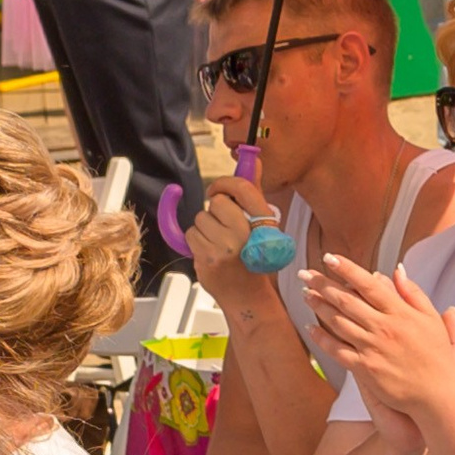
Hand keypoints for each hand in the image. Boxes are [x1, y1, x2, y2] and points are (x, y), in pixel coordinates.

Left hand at [189, 173, 286, 307]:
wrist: (247, 296)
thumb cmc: (254, 257)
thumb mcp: (260, 224)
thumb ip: (253, 192)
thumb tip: (252, 158)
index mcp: (264, 222)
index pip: (241, 188)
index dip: (224, 184)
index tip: (216, 190)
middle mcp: (247, 233)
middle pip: (216, 203)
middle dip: (215, 213)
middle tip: (224, 229)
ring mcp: (226, 246)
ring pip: (200, 219)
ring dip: (205, 229)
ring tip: (218, 244)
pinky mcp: (208, 257)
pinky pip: (191, 235)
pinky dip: (196, 242)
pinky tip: (210, 253)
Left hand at [309, 257, 454, 427]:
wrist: (436, 394)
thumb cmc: (437, 356)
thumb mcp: (431, 319)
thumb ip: (413, 293)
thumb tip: (397, 270)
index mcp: (400, 312)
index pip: (369, 284)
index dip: (347, 269)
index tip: (330, 258)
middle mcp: (384, 327)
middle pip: (347, 300)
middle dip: (323, 284)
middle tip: (306, 274)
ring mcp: (372, 348)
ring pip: (338, 322)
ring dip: (319, 307)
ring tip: (306, 294)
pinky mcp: (365, 369)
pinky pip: (337, 351)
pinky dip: (322, 339)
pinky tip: (310, 328)